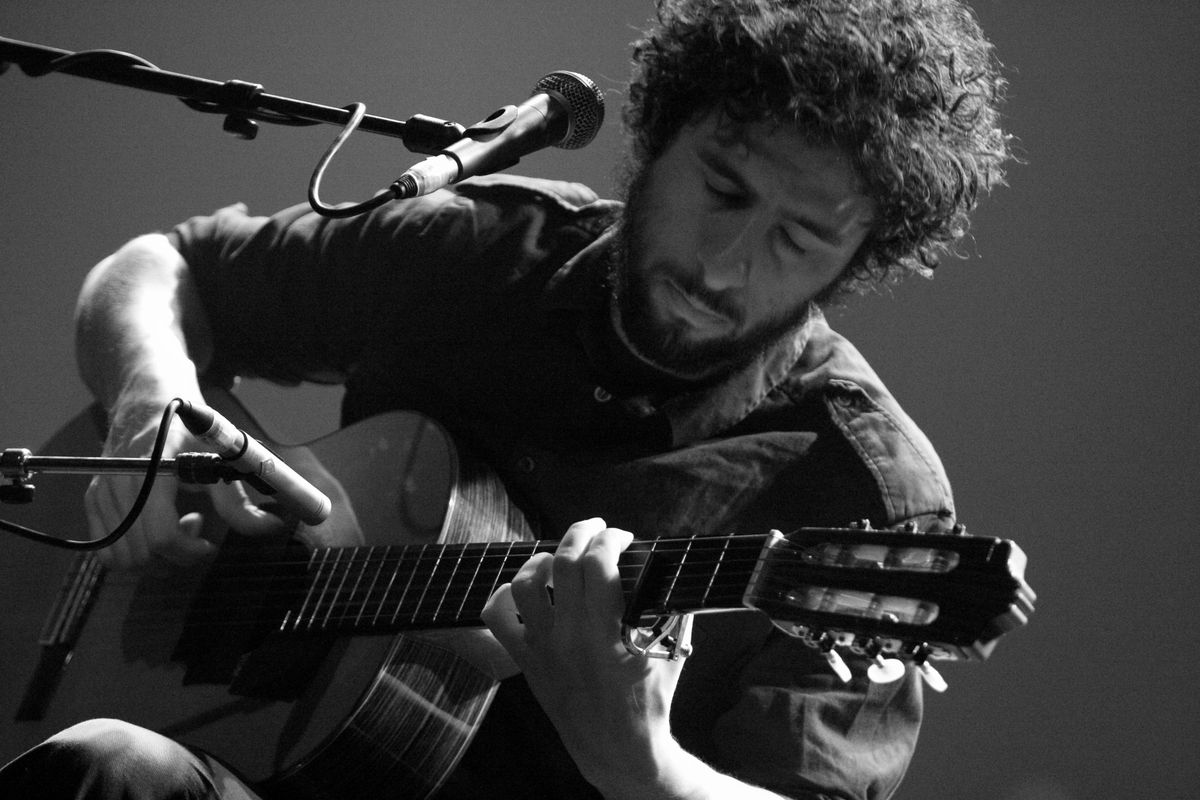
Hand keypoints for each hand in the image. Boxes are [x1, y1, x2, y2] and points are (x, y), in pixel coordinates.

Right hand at [84, 392, 285, 569]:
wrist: (147, 401)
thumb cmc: (188, 426)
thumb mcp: (220, 455)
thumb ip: (240, 498)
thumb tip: (272, 527)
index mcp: (152, 468)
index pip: (161, 534)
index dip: (188, 550)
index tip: (209, 544)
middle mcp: (120, 483)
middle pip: (143, 553)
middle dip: (176, 552)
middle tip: (196, 527)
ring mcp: (102, 493)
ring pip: (122, 557)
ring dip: (153, 554)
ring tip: (176, 525)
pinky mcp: (93, 501)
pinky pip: (107, 550)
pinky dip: (133, 549)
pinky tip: (154, 525)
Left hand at [481, 518, 685, 795]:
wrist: (617, 749)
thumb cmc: (649, 701)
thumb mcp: (672, 652)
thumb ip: (672, 608)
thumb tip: (669, 569)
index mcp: (606, 633)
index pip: (599, 564)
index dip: (611, 539)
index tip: (623, 537)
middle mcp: (569, 636)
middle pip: (563, 562)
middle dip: (581, 533)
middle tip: (596, 529)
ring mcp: (542, 648)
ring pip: (525, 584)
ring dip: (543, 559)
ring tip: (560, 557)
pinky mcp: (527, 661)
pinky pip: (498, 618)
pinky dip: (505, 595)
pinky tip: (526, 588)